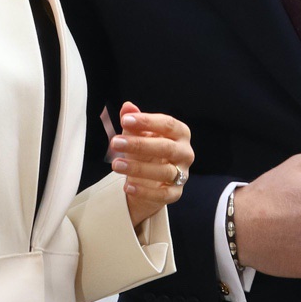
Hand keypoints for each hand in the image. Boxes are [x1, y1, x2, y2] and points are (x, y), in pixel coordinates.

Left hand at [110, 100, 193, 227]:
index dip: (147, 121)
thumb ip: (134, 122)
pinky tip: (127, 186)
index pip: (168, 124)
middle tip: (115, 142)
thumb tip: (127, 107)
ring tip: (116, 164)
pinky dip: (145, 191)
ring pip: (164, 172)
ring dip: (138, 168)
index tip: (125, 120)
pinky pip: (163, 194)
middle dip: (139, 145)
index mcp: (180, 133)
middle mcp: (185, 153)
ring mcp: (182, 174)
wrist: (150, 179)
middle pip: (166, 148)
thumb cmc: (146, 150)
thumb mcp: (138, 134)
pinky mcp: (175, 193)